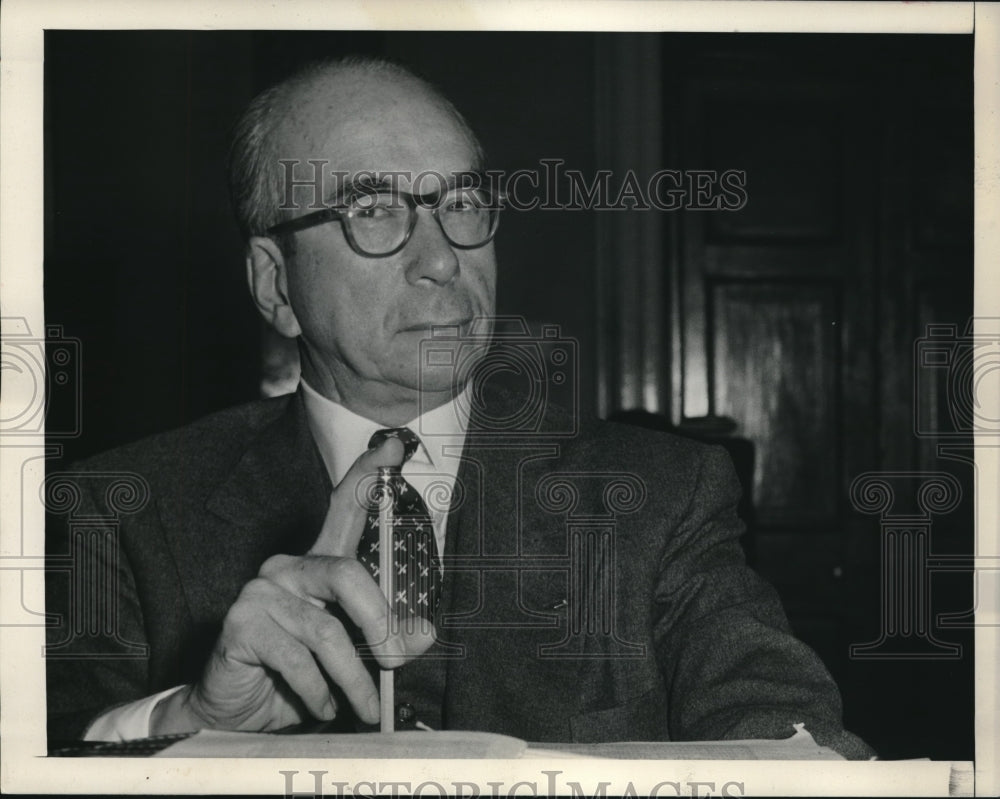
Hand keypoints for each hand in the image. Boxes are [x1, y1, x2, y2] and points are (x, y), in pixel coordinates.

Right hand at [150, 437, 435, 733]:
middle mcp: (288, 569)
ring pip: (325, 630)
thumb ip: (385, 638)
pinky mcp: (241, 624)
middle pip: (346, 574)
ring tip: (365, 707)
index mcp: (317, 566)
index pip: (342, 511)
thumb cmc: (298, 677)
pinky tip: (325, 707)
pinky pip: (295, 657)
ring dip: (353, 677)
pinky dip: (318, 690)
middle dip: (380, 622)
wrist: (237, 712)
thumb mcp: (352, 657)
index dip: (366, 477)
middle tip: (397, 660)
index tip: (391, 447)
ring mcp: (261, 592)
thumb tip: (423, 633)